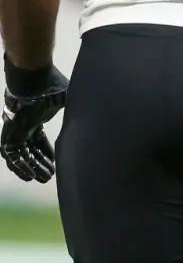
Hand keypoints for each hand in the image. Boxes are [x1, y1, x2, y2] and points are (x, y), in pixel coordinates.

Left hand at [2, 62, 67, 182]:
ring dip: (31, 168)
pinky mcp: (8, 137)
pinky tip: (30, 176)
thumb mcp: (66, 100)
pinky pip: (12, 157)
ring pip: (21, 157)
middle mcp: (23, 127)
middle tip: (50, 176)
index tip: (55, 162)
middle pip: (31, 151)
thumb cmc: (51, 87)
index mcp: (35, 118)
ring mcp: (14, 132)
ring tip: (44, 179)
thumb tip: (95, 108)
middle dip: (41, 164)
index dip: (47, 152)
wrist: (34, 83)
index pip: (39, 140)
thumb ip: (75, 108)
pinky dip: (20, 167)